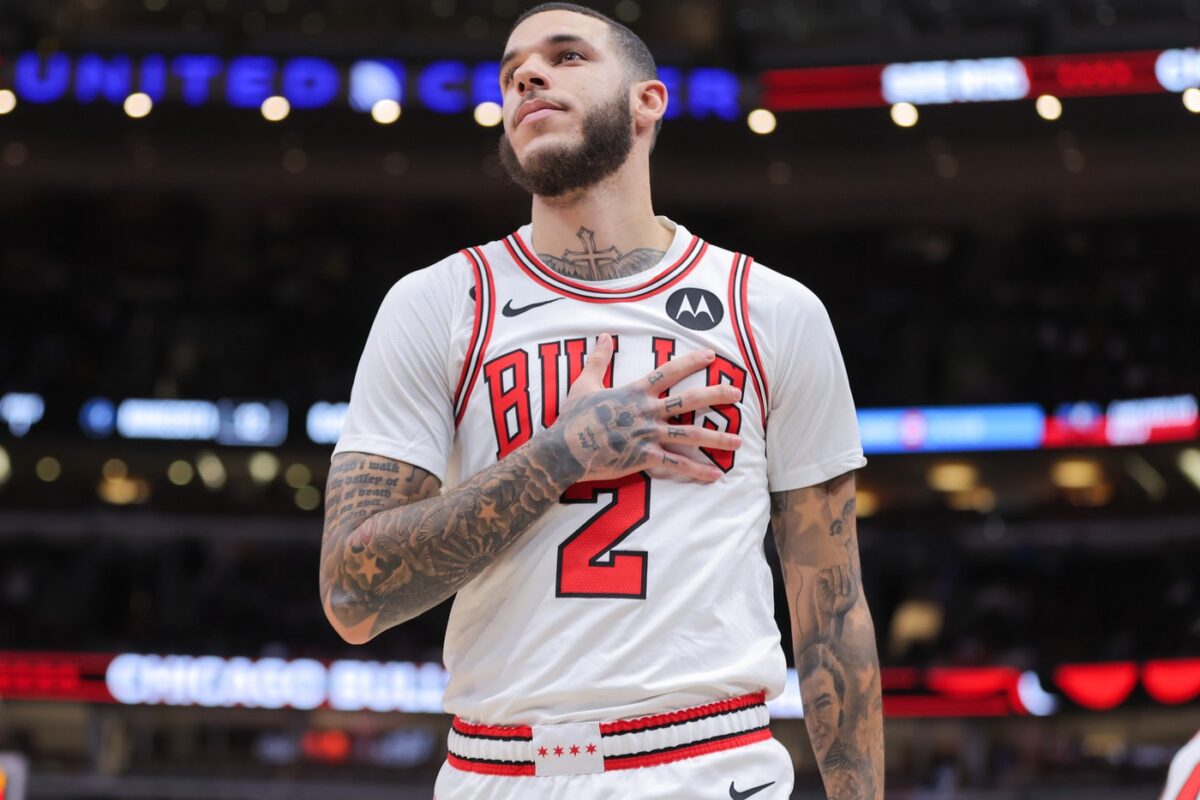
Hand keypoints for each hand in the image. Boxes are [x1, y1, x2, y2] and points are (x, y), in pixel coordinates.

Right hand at [554, 333, 741, 483]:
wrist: (564, 450)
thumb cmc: (572, 418)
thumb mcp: (583, 384)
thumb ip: (598, 359)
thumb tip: (604, 336)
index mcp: (635, 393)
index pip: (669, 372)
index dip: (691, 362)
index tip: (711, 356)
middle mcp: (647, 412)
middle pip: (689, 401)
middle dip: (716, 395)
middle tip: (738, 393)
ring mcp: (648, 435)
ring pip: (690, 435)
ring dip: (717, 438)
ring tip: (738, 442)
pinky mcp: (645, 458)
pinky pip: (677, 465)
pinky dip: (697, 470)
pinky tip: (716, 474)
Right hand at [815, 564, 858, 633]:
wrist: (832, 613)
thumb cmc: (843, 604)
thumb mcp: (853, 593)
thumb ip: (852, 579)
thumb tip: (848, 566)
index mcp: (846, 576)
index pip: (849, 568)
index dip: (850, 577)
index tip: (848, 591)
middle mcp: (837, 574)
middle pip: (843, 566)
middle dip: (845, 579)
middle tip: (844, 593)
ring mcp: (828, 574)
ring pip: (835, 568)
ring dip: (838, 581)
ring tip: (837, 593)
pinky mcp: (820, 577)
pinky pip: (827, 572)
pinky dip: (831, 581)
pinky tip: (831, 590)